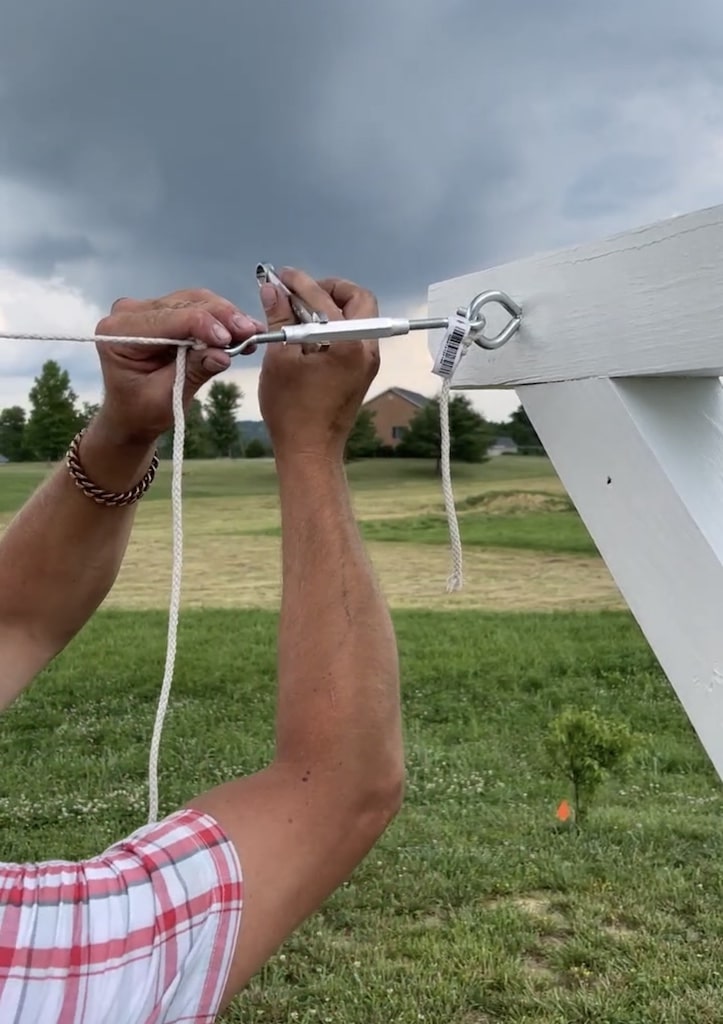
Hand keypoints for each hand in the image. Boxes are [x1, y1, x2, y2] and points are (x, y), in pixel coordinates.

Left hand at [93, 288, 264, 444]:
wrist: (131, 414)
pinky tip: (242, 330)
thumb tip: (224, 355)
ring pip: (195, 300)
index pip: (168, 319)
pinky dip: (220, 319)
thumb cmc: (141, 411)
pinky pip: (196, 306)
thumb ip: (192, 372)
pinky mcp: (164, 311)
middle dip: (221, 317)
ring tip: (252, 331)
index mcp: (118, 333)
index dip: (203, 325)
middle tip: (252, 331)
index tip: (231, 339)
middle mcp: (129, 313)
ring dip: (226, 316)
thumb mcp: (166, 397)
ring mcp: (147, 308)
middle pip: (184, 304)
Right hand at [258, 269, 380, 460]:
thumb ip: (279, 319)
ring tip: (302, 313)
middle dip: (331, 288)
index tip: (282, 277)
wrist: (310, 451)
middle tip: (303, 293)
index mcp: (347, 344)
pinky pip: (355, 336)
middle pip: (360, 299)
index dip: (300, 283)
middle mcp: (366, 349)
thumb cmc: (292, 410)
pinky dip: (336, 326)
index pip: (324, 298)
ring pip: (360, 317)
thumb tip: (272, 289)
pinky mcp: (363, 372)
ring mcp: (368, 362)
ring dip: (334, 307)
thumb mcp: (279, 360)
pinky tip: (310, 334)